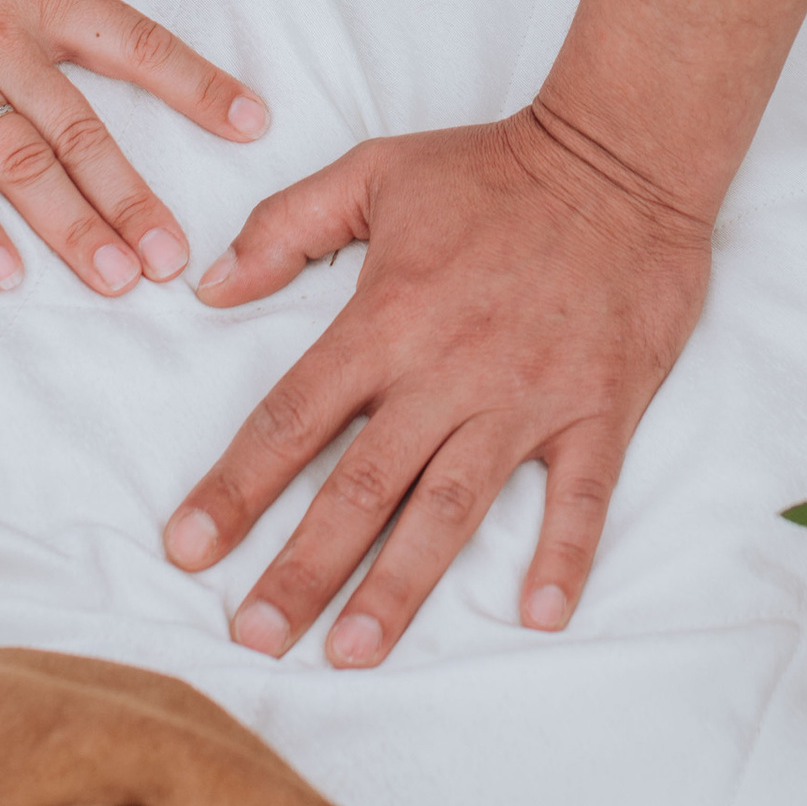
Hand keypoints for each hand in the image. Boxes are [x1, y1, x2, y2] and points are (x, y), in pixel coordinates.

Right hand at [0, 0, 267, 294]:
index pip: (134, 42)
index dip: (196, 84)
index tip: (251, 123)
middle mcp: (0, 43)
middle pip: (82, 131)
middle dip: (133, 198)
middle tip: (174, 258)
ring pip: (21, 164)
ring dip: (71, 225)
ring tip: (115, 281)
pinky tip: (4, 273)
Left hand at [163, 107, 711, 662]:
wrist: (619, 154)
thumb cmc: (492, 166)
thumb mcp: (375, 171)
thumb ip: (286, 224)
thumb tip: (211, 284)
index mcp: (387, 317)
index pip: (291, 417)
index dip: (234, 487)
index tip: (188, 549)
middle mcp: (446, 369)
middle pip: (359, 487)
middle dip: (300, 569)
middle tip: (253, 638)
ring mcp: (524, 396)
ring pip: (450, 508)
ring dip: (399, 586)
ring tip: (352, 651)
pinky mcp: (597, 407)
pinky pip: (579, 495)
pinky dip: (561, 555)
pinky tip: (538, 615)